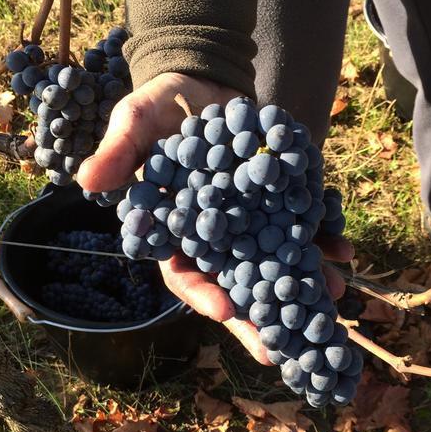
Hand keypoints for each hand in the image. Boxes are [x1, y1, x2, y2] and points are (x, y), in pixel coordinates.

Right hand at [77, 72, 353, 364]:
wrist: (203, 84)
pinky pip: (302, 229)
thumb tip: (87, 179)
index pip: (184, 274)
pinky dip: (323, 241)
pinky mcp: (278, 204)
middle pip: (235, 286)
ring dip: (301, 284)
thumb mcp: (137, 122)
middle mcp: (214, 237)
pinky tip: (344, 252)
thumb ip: (120, 151)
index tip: (227, 312)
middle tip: (283, 347)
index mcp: (175, 231)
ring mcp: (249, 224)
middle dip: (258, 317)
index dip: (203, 295)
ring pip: (273, 264)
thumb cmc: (161, 108)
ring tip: (330, 297)